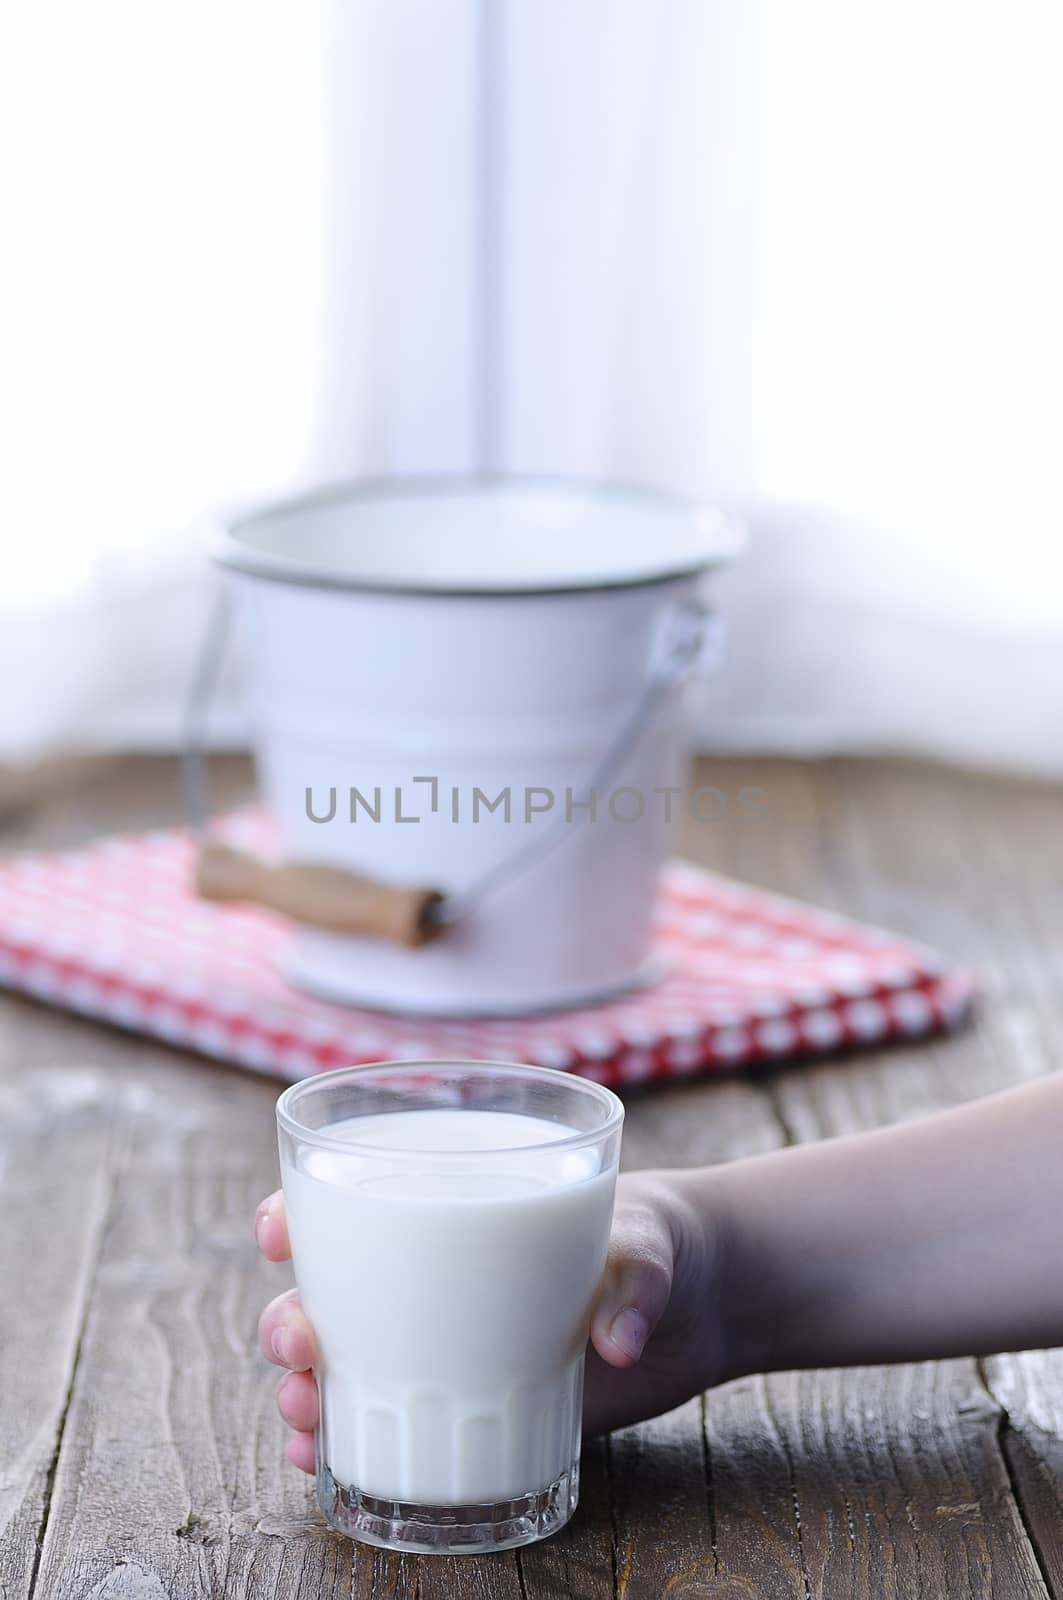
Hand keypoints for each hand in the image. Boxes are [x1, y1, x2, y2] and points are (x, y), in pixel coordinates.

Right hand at [255, 1169, 728, 1472]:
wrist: (699, 1305)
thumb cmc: (658, 1241)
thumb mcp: (650, 1241)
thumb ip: (638, 1280)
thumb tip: (618, 1342)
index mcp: (459, 1209)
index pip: (357, 1198)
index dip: (300, 1209)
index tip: (278, 1228)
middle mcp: (435, 1278)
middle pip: (329, 1291)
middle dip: (290, 1315)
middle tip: (301, 1340)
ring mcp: (449, 1345)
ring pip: (343, 1362)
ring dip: (301, 1385)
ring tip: (301, 1412)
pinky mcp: (476, 1403)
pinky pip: (388, 1423)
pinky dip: (341, 1442)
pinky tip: (319, 1461)